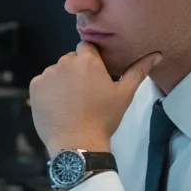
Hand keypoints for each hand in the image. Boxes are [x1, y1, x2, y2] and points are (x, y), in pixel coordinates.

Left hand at [29, 42, 160, 156]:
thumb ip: (138, 70)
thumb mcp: (124, 94)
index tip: (94, 75)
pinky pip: (43, 83)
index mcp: (88, 61)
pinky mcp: (35, 87)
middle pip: (71, 60)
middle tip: (85, 93)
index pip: (87, 47)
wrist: (77, 143)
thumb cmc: (103, 119)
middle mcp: (65, 63)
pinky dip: (49, 92)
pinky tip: (58, 106)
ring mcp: (47, 74)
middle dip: (77, 72)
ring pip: (56, 72)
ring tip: (72, 103)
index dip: (91, 60)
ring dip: (62, 82)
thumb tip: (156, 54)